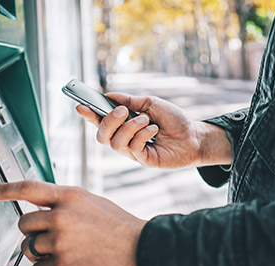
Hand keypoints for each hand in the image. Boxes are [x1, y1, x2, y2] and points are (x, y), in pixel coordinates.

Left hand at [0, 181, 145, 265]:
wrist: (139, 249)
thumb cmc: (117, 227)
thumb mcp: (91, 203)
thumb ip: (65, 203)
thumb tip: (40, 210)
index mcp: (70, 196)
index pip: (29, 188)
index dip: (7, 189)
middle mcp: (61, 217)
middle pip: (24, 224)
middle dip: (34, 232)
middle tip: (54, 236)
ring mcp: (60, 243)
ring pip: (30, 248)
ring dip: (42, 252)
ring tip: (68, 250)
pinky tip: (70, 263)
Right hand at [77, 93, 231, 167]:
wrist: (194, 136)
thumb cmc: (173, 120)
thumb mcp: (151, 104)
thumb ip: (130, 101)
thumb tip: (109, 95)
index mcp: (123, 125)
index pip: (100, 122)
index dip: (88, 115)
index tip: (80, 105)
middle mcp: (124, 140)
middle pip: (101, 136)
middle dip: (108, 122)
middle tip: (121, 111)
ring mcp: (133, 152)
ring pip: (115, 143)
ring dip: (130, 127)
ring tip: (146, 120)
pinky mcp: (144, 160)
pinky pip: (133, 148)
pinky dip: (142, 135)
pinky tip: (153, 129)